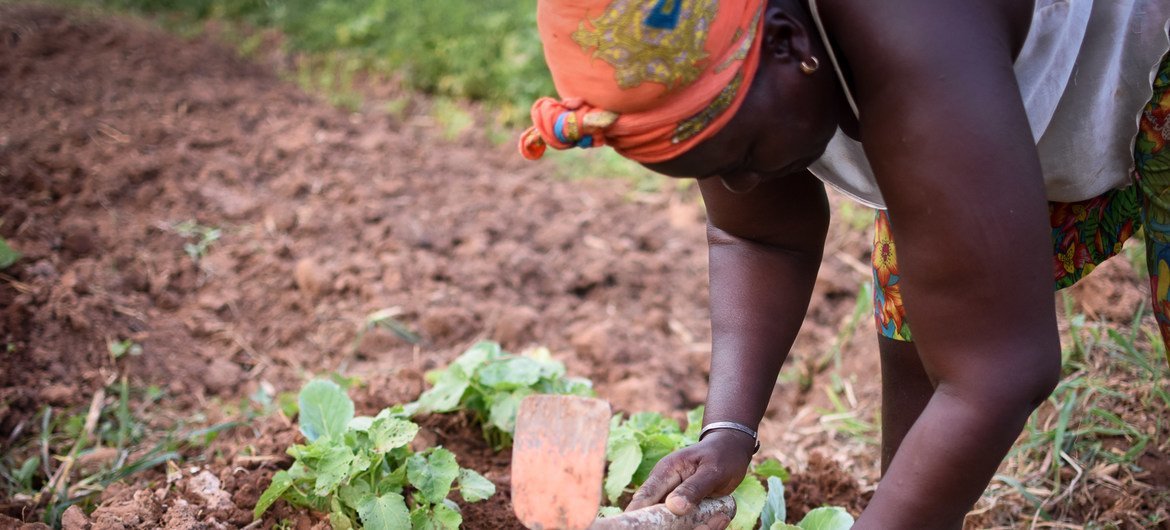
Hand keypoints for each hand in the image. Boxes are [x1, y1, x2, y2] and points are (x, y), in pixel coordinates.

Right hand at [625, 430, 754, 520]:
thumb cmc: (721, 455)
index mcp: (665, 472)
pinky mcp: (685, 510)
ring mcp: (674, 501)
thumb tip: (674, 507)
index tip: (642, 526)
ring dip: (696, 527)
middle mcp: (665, 489)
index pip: (646, 495)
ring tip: (720, 518)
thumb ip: (694, 487)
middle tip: (704, 526)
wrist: (730, 451)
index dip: (640, 513)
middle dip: (675, 525)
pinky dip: (704, 526)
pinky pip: (689, 525)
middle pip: (657, 514)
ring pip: (674, 524)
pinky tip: (721, 517)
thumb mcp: (712, 470)